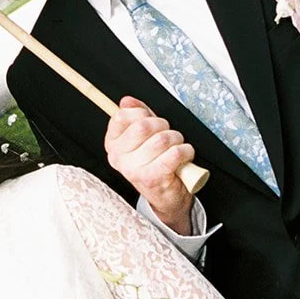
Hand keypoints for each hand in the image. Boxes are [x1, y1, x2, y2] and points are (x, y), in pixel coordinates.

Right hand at [105, 97, 195, 236]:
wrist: (167, 198)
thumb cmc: (156, 165)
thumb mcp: (143, 138)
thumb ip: (136, 116)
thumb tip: (127, 101)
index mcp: (113, 145)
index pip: (121, 116)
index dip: (141, 113)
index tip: (149, 121)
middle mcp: (119, 158)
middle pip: (144, 125)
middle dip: (163, 126)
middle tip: (167, 136)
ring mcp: (134, 169)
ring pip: (163, 138)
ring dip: (177, 140)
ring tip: (175, 150)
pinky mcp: (153, 177)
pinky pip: (175, 152)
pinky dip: (185, 152)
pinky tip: (182, 158)